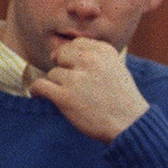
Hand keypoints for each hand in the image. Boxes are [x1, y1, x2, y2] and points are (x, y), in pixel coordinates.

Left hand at [29, 37, 148, 142]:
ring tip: (72, 98)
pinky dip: (37, 90)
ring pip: (53, 74)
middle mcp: (90, 61)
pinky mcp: (65, 97)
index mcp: (104, 51)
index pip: (77, 44)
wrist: (130, 124)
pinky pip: (40, 85)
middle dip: (64, 68)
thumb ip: (94, 57)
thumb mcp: (116, 68)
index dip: (73, 57)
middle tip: (71, 84)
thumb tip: (60, 54)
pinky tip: (38, 94)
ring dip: (58, 85)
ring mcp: (77, 79)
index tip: (75, 69)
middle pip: (61, 55)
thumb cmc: (122, 99)